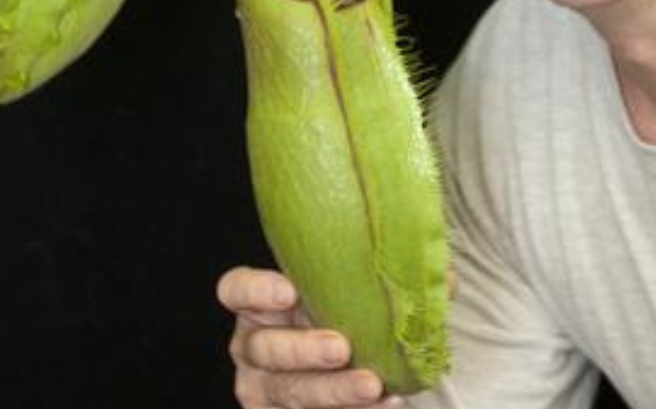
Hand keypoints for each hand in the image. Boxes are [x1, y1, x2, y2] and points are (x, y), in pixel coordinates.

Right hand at [217, 265, 404, 408]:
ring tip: (371, 384)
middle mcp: (252, 346)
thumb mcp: (337, 291)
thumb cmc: (341, 312)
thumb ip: (355, 275)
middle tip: (341, 347)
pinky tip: (386, 401)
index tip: (290, 292)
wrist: (349, 363)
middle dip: (303, 350)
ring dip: (333, 390)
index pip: (236, 290)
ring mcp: (264, 388)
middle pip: (265, 348)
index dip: (257, 290)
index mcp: (256, 304)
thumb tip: (419, 261)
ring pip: (289, 391)